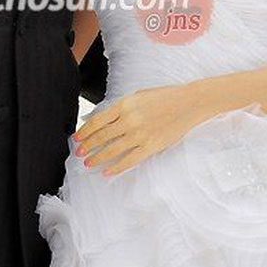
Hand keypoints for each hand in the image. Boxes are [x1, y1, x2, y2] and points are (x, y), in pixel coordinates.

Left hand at [73, 84, 200, 175]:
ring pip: (112, 149)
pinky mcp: (151, 146)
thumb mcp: (138, 95)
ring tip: (88, 163)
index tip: (77, 137)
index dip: (85, 131)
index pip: (98, 121)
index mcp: (125, 104)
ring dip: (97, 157)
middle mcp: (129, 119)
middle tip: (79, 152)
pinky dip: (116, 167)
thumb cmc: (164, 97)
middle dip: (87, 146)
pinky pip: (129, 160)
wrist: (188, 103)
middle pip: (102, 136)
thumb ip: (121, 108)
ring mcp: (140, 134)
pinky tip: (107, 171)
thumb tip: (102, 119)